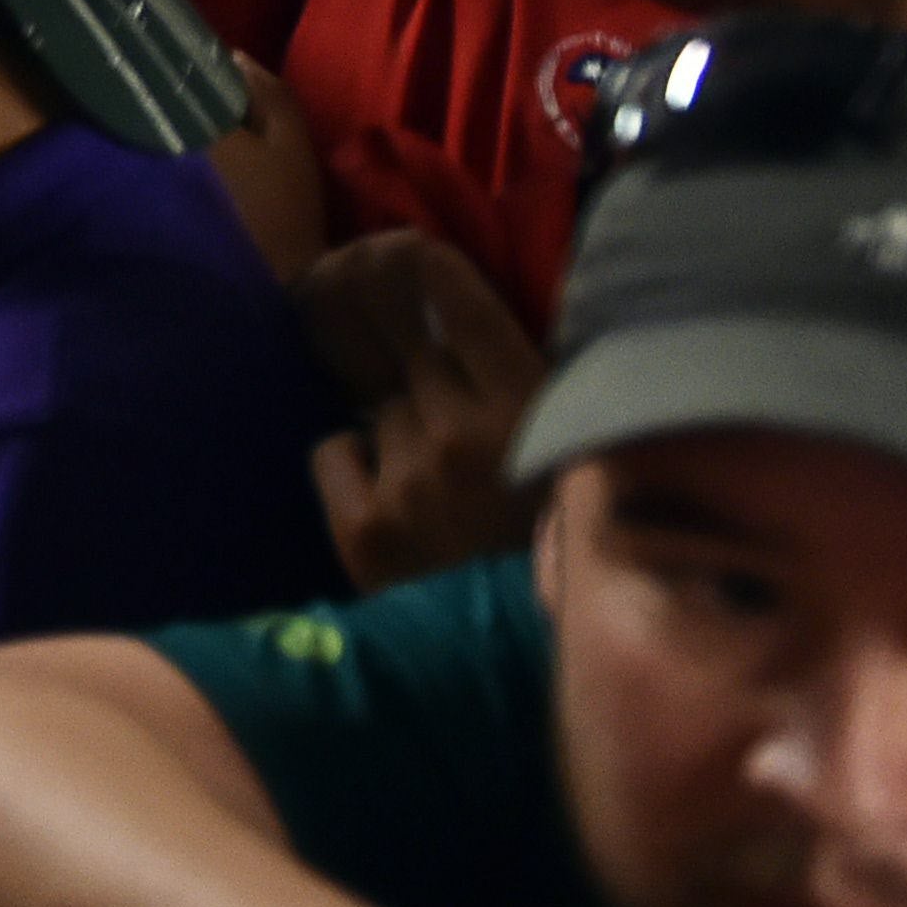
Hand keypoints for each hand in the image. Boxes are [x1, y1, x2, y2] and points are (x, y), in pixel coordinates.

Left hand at [301, 230, 549, 591]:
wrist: (523, 652)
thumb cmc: (560, 543)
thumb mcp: (572, 450)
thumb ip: (528, 385)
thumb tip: (459, 313)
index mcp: (532, 407)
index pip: (456, 297)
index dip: (421, 268)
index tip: (407, 254)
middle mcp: (464, 432)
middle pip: (404, 350)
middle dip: (408, 360)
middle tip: (432, 396)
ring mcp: (410, 479)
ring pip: (378, 410)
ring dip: (399, 432)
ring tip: (443, 486)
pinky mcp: (364, 528)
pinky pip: (334, 452)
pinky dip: (354, 470)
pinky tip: (394, 505)